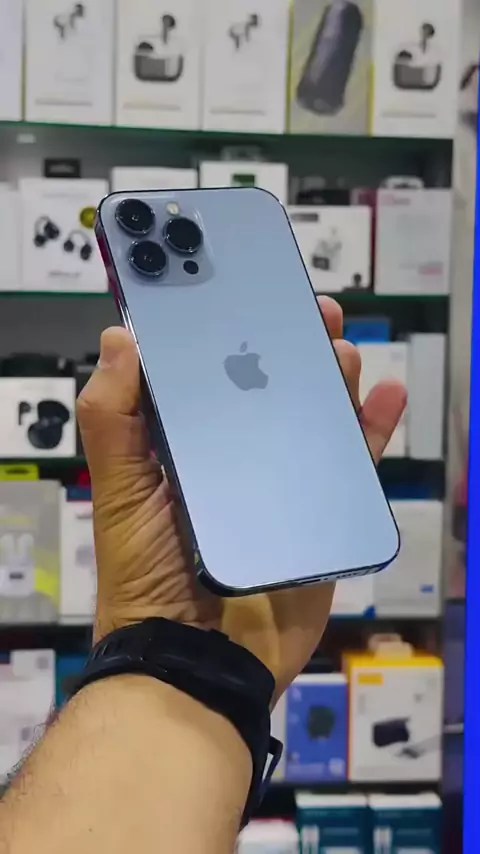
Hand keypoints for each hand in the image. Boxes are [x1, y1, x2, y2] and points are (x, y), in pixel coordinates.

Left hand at [77, 296, 405, 699]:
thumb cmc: (146, 573)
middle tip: (308, 309)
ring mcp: (281, 479)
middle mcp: (235, 454)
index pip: (211, 373)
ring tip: (338, 345)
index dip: (228, 330)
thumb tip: (120, 338)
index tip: (241, 291)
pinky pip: (353, 459)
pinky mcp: (319, 508)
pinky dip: (372, 425)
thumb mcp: (121, 488)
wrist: (198, 655)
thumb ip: (113, 417)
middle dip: (291, 342)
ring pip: (314, 413)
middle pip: (270, 384)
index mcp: (186, 442)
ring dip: (331, 374)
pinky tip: (385, 392)